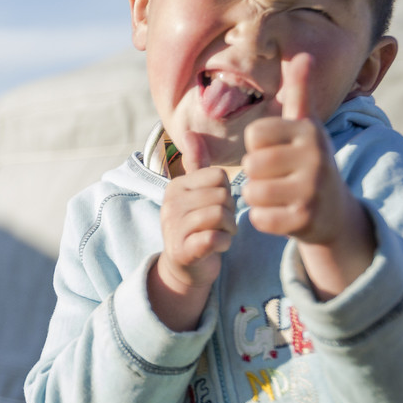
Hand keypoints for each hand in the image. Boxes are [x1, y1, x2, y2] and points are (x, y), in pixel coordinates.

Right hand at [149, 132, 236, 331]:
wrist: (185, 269)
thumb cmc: (197, 228)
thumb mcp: (197, 195)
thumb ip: (197, 165)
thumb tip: (190, 133)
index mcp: (176, 186)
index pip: (218, 176)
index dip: (228, 192)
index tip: (220, 208)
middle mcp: (171, 203)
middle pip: (222, 196)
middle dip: (231, 213)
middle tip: (223, 225)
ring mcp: (174, 227)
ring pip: (219, 215)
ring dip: (229, 229)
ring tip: (222, 235)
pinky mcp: (183, 250)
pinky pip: (213, 237)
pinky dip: (223, 243)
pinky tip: (218, 246)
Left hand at [239, 56, 373, 298]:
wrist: (336, 214)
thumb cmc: (311, 163)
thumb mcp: (308, 127)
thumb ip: (301, 92)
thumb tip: (304, 55)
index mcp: (310, 132)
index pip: (255, 135)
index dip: (259, 148)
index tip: (279, 153)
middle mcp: (315, 158)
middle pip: (251, 164)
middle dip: (258, 175)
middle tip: (280, 179)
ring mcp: (311, 190)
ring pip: (252, 192)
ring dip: (259, 198)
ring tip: (281, 196)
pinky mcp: (304, 220)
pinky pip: (259, 218)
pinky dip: (264, 219)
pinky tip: (283, 214)